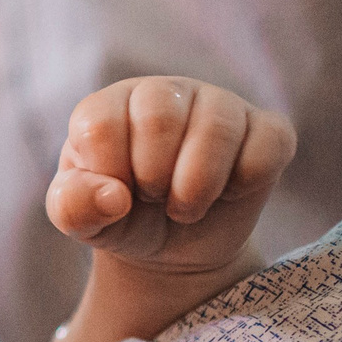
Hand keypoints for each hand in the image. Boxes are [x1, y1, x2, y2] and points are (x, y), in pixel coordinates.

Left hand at [46, 77, 296, 276]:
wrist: (172, 249)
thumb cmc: (121, 220)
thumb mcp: (83, 221)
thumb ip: (73, 207)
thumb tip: (113, 197)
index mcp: (110, 105)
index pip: (100, 122)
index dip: (109, 173)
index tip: (116, 194)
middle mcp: (165, 92)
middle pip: (159, 115)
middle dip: (153, 177)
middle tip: (154, 198)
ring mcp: (219, 105)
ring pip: (216, 127)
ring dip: (197, 186)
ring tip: (185, 206)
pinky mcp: (266, 130)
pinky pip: (268, 143)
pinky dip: (245, 182)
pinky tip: (228, 192)